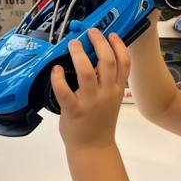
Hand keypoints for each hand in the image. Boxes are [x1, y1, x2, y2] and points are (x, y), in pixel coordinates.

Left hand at [51, 28, 130, 149]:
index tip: (111, 34)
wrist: (93, 148)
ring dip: (79, 54)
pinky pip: (64, 91)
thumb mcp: (110, 99)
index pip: (124, 63)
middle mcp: (107, 93)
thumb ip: (107, 81)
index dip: (119, 45)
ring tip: (73, 44)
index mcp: (117, 90)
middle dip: (99, 43)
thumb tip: (96, 56)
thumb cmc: (100, 121)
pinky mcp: (73, 110)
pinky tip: (56, 69)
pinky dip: (58, 78)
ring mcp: (90, 102)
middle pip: (107, 62)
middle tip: (90, 32)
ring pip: (86, 72)